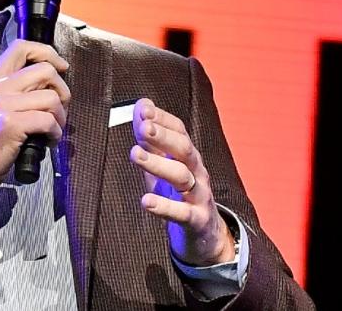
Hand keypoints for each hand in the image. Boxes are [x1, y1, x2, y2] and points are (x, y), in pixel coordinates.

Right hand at [0, 40, 69, 193]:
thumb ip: (12, 89)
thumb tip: (48, 81)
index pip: (22, 47)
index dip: (48, 52)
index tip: (60, 67)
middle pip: (46, 71)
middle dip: (62, 90)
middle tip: (58, 109)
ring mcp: (2, 105)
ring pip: (51, 98)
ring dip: (61, 116)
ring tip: (53, 129)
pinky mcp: (11, 125)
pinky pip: (48, 121)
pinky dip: (55, 133)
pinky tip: (48, 141)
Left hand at [132, 97, 234, 265]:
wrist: (206, 236)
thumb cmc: (179, 196)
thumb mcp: (164, 166)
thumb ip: (151, 140)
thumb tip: (140, 106)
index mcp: (189, 157)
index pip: (179, 131)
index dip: (163, 119)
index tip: (143, 109)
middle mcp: (197, 172)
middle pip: (184, 149)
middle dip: (163, 137)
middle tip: (143, 127)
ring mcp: (199, 196)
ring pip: (182, 177)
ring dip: (158, 164)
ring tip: (135, 154)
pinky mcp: (197, 220)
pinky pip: (182, 213)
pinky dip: (164, 207)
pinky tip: (146, 201)